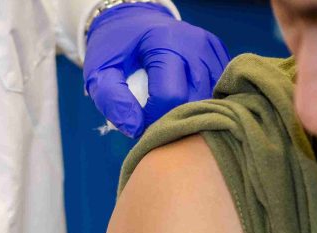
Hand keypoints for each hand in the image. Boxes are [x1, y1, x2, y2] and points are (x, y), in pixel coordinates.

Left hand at [84, 3, 229, 137]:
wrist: (133, 20)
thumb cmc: (115, 48)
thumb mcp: (99, 72)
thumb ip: (112, 100)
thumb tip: (136, 129)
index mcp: (164, 42)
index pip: (170, 96)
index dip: (153, 119)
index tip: (139, 121)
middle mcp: (194, 43)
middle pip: (194, 100)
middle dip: (172, 118)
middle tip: (152, 119)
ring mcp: (210, 48)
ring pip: (210, 99)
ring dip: (188, 113)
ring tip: (166, 110)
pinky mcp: (217, 54)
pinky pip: (217, 90)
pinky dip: (201, 101)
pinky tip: (183, 100)